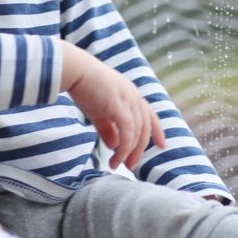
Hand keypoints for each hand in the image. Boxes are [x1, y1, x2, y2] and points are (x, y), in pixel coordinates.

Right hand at [59, 41, 166, 169]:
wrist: (75, 71)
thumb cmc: (85, 88)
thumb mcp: (98, 112)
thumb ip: (107, 129)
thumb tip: (114, 145)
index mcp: (132, 95)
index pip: (150, 115)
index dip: (157, 131)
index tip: (162, 145)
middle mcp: (134, 97)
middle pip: (145, 128)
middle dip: (139, 149)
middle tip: (131, 166)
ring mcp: (129, 100)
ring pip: (137, 132)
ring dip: (129, 152)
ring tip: (118, 165)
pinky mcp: (119, 106)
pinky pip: (127, 132)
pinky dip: (124, 148)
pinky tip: (116, 158)